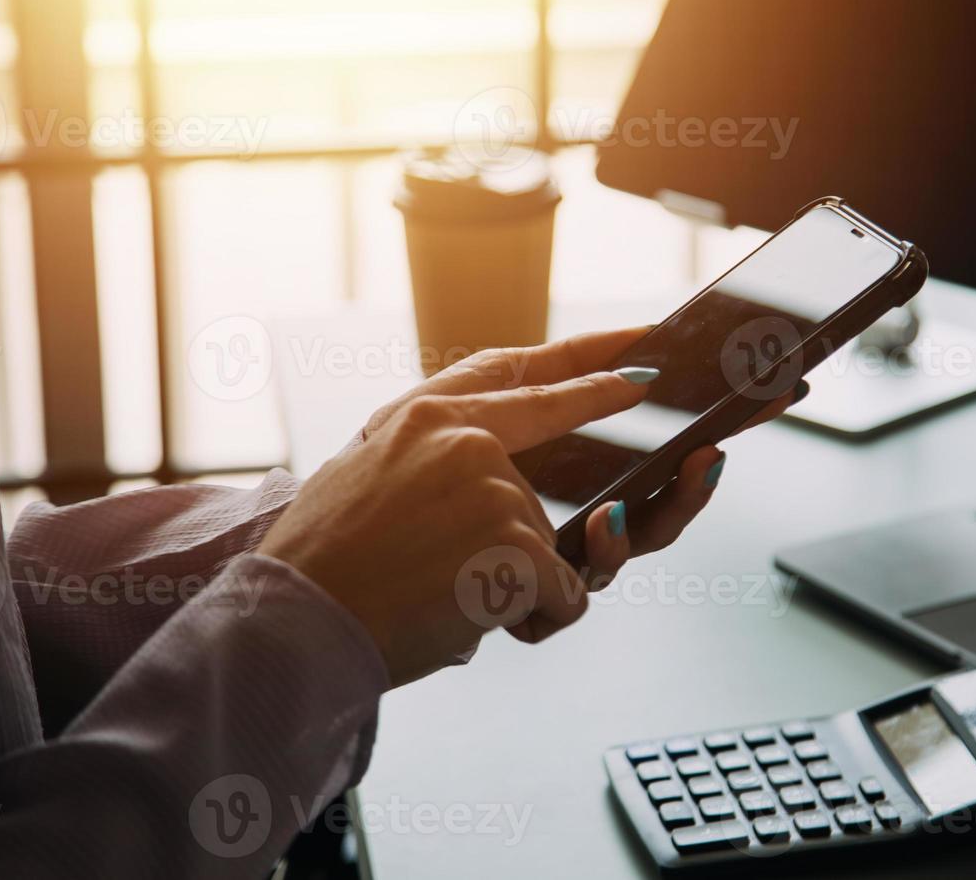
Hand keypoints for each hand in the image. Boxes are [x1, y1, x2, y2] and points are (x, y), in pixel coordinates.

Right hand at [259, 330, 796, 686]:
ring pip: (556, 544)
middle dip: (611, 432)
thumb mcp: (365, 479)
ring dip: (526, 586)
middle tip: (685, 429)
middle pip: (557, 442)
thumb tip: (499, 471)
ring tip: (457, 599)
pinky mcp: (517, 543)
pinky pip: (562, 593)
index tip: (638, 351)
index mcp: (422, 415)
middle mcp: (464, 436)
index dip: (583, 360)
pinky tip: (473, 622)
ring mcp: (495, 486)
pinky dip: (532, 619)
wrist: (290, 624)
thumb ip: (431, 460)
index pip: (518, 371)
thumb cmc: (321, 568)